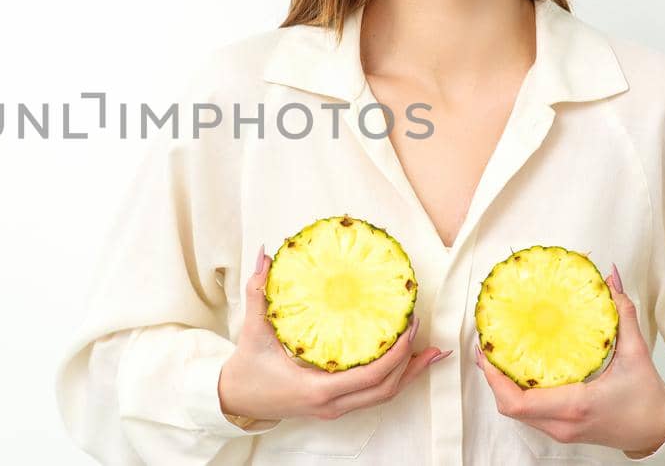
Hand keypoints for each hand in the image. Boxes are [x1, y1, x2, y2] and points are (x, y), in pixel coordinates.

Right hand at [219, 245, 448, 421]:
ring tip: (430, 352)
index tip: (410, 326)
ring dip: (408, 374)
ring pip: (383, 396)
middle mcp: (332, 404)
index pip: (371, 376)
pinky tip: (405, 361)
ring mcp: (335, 408)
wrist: (234, 399)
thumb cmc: (246, 369)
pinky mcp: (335, 406)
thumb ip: (259, 292)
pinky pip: (372, 395)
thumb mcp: (253, 330)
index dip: (397, 353)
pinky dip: (393, 378)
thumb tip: (264, 255)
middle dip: (412, 364)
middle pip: (387, 390)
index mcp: (317, 389)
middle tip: (427, 335)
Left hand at [473, 263, 664, 457]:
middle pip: (508, 406)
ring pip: (515, 412)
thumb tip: (612, 279)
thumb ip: (623, 315)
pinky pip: (528, 413)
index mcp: (575, 406)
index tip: (487, 349)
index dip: (494, 377)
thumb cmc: (648, 401)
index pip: (517, 402)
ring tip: (497, 352)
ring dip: (502, 384)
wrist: (658, 433)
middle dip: (492, 376)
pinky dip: (516, 392)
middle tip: (488, 344)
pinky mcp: (561, 430)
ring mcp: (560, 430)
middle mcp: (561, 423)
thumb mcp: (637, 354)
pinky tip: (517, 369)